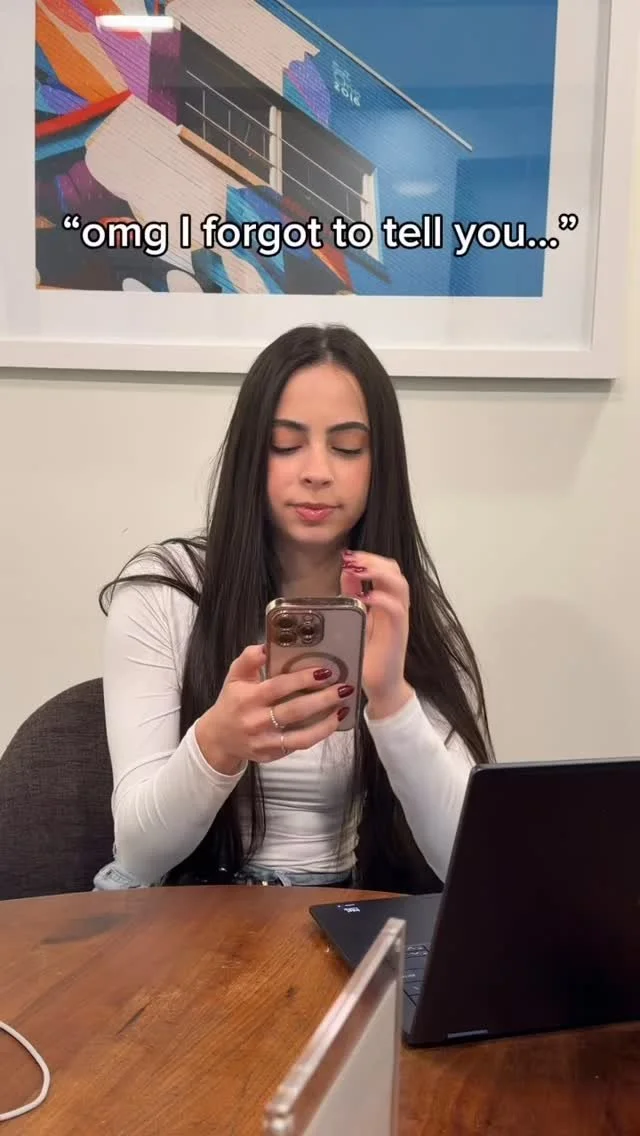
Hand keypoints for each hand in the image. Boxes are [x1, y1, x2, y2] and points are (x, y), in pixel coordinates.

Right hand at [195, 644, 352, 773]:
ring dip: (326, 723)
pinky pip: (299, 746)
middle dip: (322, 699)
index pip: (278, 687)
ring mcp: (265, 741)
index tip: (325, 671)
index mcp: (248, 698)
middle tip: (344, 688)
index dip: (302, 679)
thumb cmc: (232, 702)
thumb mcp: (235, 677)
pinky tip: (332, 722)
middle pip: (294, 711)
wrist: (219, 738)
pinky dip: (318, 734)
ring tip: (344, 708)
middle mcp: (257, 721)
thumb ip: (248, 659)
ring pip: (301, 736)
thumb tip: (266, 646)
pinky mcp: (273, 755)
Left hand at [340, 550, 413, 718]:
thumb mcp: (356, 620)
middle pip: (395, 571)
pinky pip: (396, 609)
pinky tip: (364, 598)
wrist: (381, 687)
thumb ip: (352, 596)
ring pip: (400, 585)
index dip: (370, 558)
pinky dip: (381, 599)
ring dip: (378, 573)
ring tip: (358, 571)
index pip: (386, 568)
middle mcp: (396, 606)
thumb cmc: (367, 656)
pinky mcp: (399, 634)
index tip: (348, 555)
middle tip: (352, 559)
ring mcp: (400, 619)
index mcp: (387, 601)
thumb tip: (346, 570)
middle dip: (373, 560)